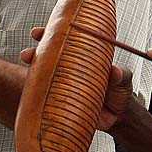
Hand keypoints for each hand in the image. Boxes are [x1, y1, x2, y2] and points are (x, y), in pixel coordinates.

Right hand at [20, 27, 135, 131]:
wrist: (119, 118)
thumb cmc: (120, 92)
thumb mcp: (124, 80)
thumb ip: (121, 75)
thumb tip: (114, 71)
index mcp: (80, 58)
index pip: (62, 42)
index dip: (48, 35)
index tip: (37, 33)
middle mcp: (67, 70)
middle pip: (46, 58)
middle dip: (33, 54)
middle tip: (27, 54)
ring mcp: (62, 87)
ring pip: (42, 78)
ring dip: (31, 75)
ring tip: (28, 76)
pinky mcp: (61, 105)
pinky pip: (46, 101)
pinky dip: (36, 99)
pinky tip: (30, 97)